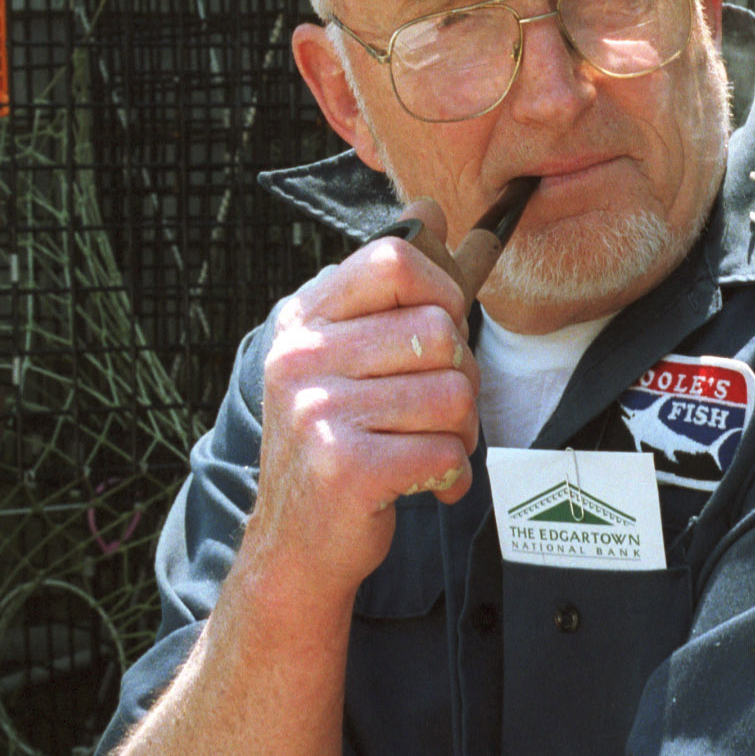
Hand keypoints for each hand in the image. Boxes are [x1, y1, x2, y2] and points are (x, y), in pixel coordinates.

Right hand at [250, 197, 480, 599]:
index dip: (443, 292)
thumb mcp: (345, 355)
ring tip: (423, 450)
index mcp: (303, 320)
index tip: (439, 332)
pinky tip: (422, 485)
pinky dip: (450, 475)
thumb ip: (388, 287)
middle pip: (440, 330)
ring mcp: (316, 410)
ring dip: (459, 432)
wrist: (295, 546)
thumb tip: (430, 209)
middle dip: (459, 378)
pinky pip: (448, 450)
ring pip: (454, 393)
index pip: (396, 260)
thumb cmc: (336, 442)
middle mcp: (300, 358)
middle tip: (430, 414)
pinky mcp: (344, 466)